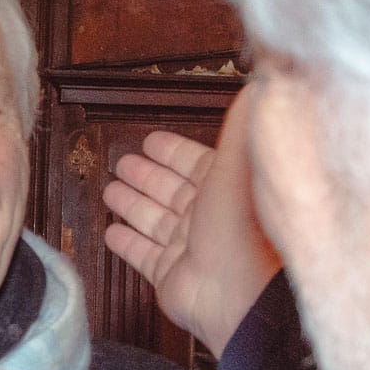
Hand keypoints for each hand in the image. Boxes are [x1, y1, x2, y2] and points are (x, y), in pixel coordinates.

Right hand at [102, 88, 280, 355]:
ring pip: (152, 220)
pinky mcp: (169, 276)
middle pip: (168, 190)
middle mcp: (208, 217)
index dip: (172, 151)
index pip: (194, 163)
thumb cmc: (245, 224)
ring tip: (110, 189)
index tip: (153, 140)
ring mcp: (188, 248)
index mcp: (226, 186)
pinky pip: (142, 256)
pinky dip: (126, 244)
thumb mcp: (242, 156)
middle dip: (145, 174)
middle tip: (123, 162)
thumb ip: (241, 118)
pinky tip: (111, 233)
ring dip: (131, 204)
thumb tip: (259, 80)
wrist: (240, 290)